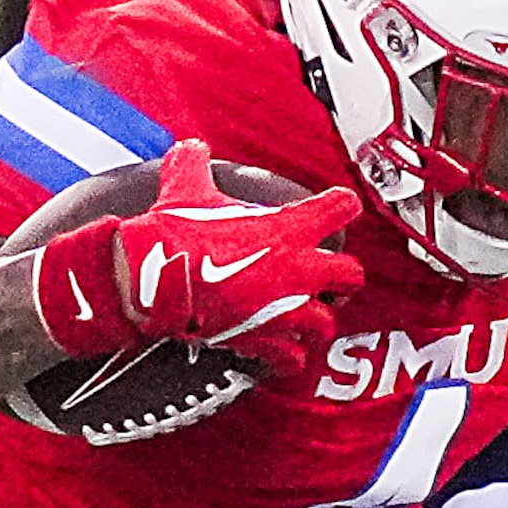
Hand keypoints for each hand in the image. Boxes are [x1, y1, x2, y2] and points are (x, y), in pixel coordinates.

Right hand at [32, 140, 365, 364]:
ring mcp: (286, 310)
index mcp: (289, 228)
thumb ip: (194, 164)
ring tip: (304, 317)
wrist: (154, 283)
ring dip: (317, 320)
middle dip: (343, 278)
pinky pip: (292, 358)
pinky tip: (280, 352)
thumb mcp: (185, 187)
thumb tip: (190, 149)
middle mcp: (298, 270)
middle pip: (352, 276)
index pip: (341, 209)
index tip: (339, 208)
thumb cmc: (175, 235)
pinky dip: (288, 357)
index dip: (342, 206)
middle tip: (330, 276)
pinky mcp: (265, 341)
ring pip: (326, 323)